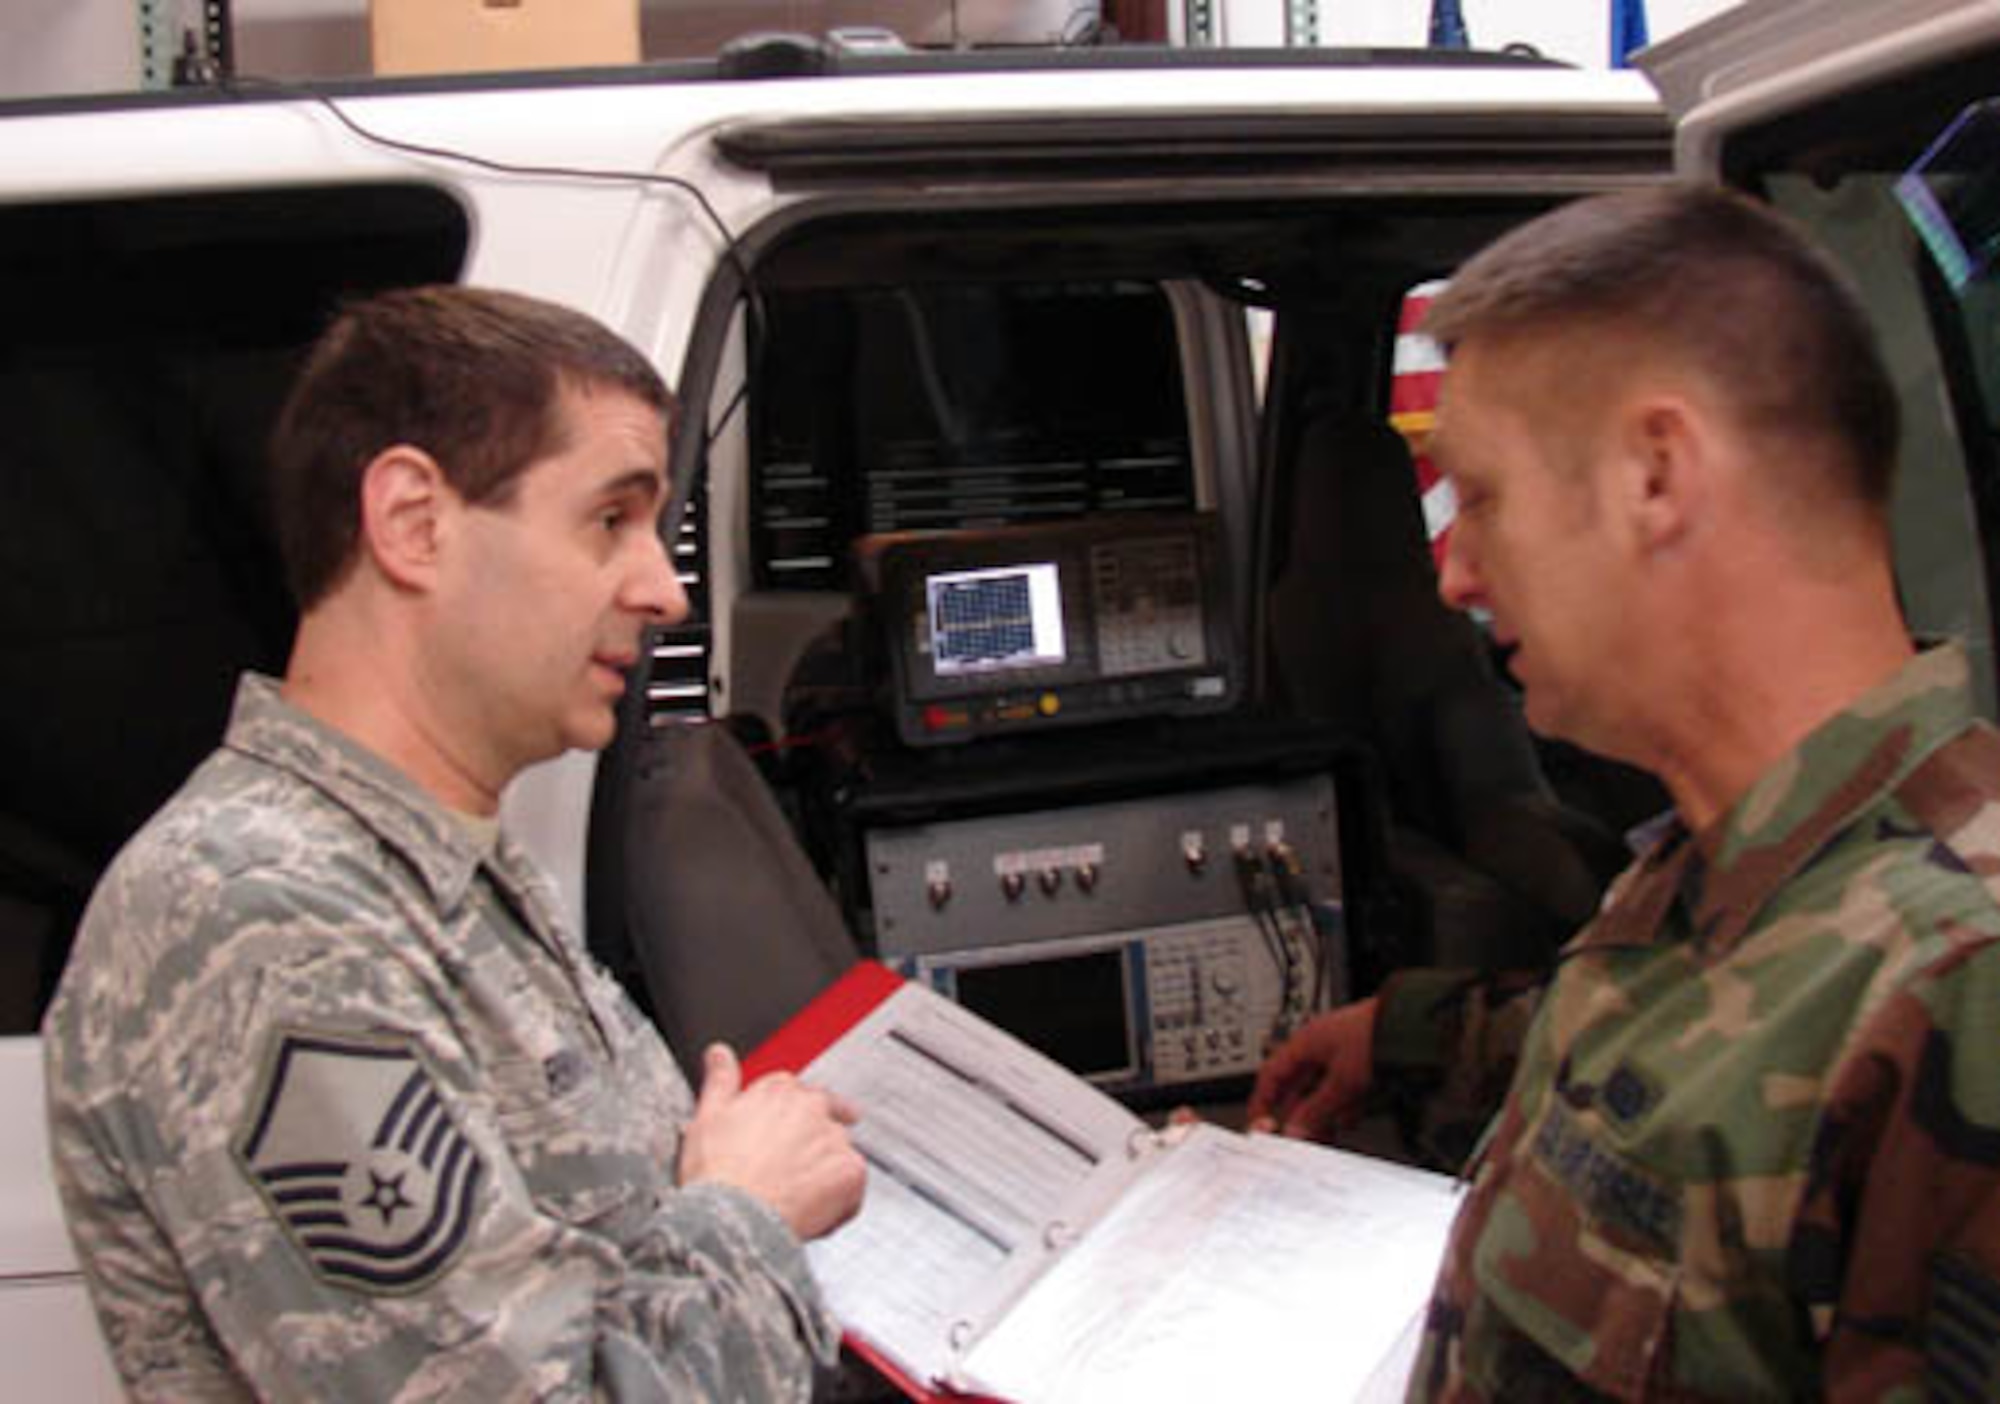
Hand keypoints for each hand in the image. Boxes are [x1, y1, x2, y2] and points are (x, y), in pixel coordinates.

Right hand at [677, 1044, 866, 1240]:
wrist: (734, 1219)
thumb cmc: (716, 1173)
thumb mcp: (707, 1117)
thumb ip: (720, 1080)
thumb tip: (719, 1052)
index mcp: (779, 1091)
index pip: (797, 1094)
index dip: (790, 1120)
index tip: (785, 1136)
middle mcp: (813, 1108)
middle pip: (823, 1122)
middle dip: (811, 1145)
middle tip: (789, 1175)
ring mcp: (835, 1139)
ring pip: (837, 1155)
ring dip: (824, 1173)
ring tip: (794, 1200)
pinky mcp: (852, 1171)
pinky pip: (853, 1186)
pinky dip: (840, 1201)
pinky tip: (812, 1214)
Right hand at [1245, 996, 1379, 1142]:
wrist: (1413, 1026)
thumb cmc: (1375, 1036)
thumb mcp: (1341, 1081)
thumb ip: (1316, 1109)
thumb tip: (1295, 1130)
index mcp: (1304, 1043)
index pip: (1271, 1074)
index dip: (1263, 1101)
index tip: (1262, 1124)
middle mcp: (1319, 1048)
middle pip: (1297, 1088)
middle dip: (1298, 1115)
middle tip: (1299, 1137)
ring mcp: (1339, 1055)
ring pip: (1321, 1092)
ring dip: (1322, 1114)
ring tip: (1327, 1133)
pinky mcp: (1359, 1063)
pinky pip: (1342, 1091)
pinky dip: (1343, 1107)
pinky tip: (1349, 1120)